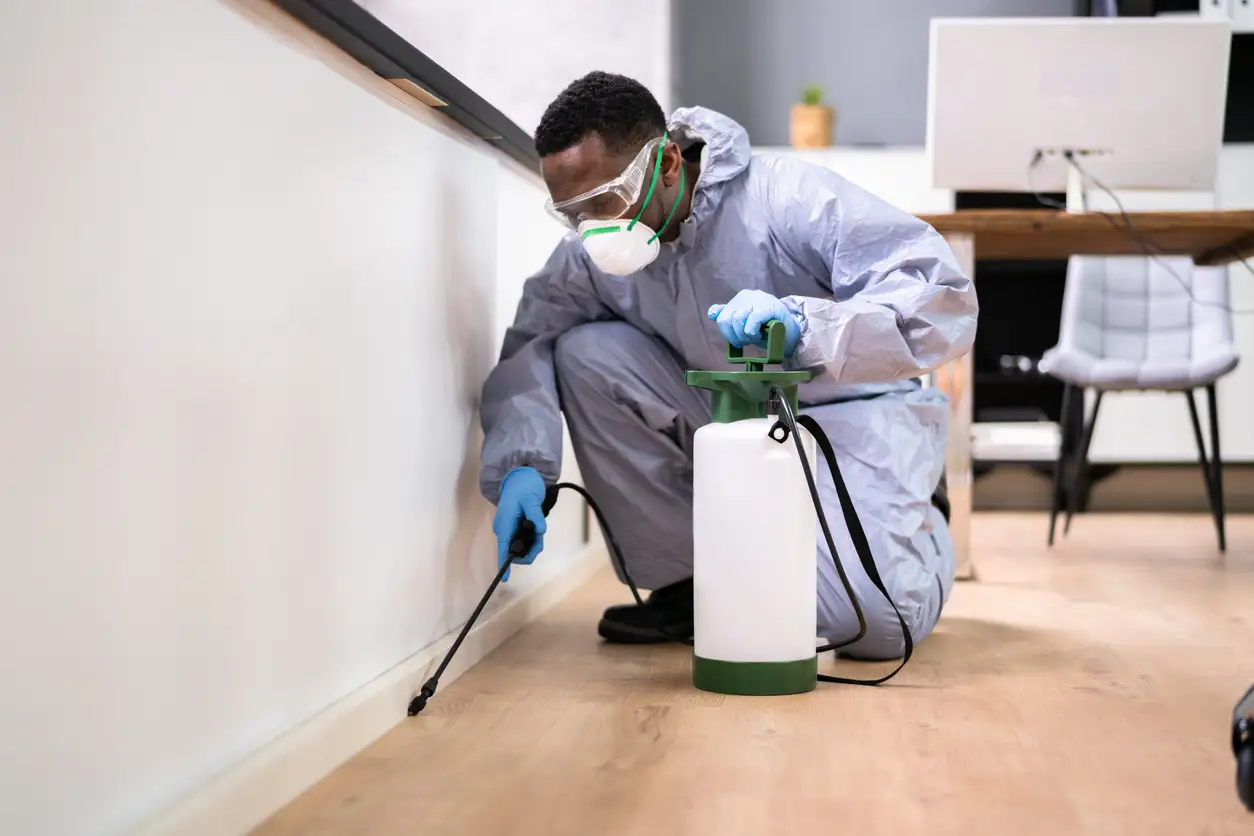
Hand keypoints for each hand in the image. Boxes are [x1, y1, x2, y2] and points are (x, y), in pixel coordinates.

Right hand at [493, 466, 546, 581]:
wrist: (520, 477)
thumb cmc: (524, 486)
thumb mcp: (532, 498)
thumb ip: (535, 514)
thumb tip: (540, 530)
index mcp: (504, 523)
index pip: (503, 547)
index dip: (504, 563)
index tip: (505, 578)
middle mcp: (504, 529)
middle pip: (515, 551)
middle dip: (530, 550)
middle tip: (540, 537)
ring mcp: (508, 530)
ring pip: (521, 547)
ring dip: (533, 545)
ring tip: (540, 530)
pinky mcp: (513, 529)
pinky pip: (523, 541)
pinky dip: (532, 540)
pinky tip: (537, 531)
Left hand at [707, 289, 800, 355]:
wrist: (790, 332)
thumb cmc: (767, 329)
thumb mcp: (745, 324)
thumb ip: (729, 317)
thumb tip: (711, 312)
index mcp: (740, 299)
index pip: (721, 316)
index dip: (727, 332)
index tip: (737, 340)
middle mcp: (747, 296)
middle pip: (727, 319)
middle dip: (736, 336)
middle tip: (748, 341)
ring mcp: (759, 299)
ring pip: (738, 319)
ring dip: (745, 335)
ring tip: (755, 337)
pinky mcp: (769, 306)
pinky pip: (753, 319)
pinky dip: (752, 331)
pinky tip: (758, 335)